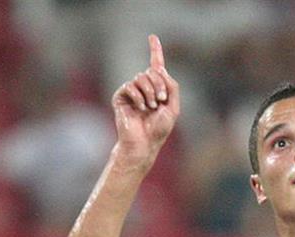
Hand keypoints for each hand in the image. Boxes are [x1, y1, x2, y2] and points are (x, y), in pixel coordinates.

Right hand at [111, 34, 179, 162]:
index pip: (156, 65)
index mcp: (157, 88)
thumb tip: (159, 69)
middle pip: (151, 72)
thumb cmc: (159, 129)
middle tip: (161, 101)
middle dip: (159, 85)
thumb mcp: (173, 107)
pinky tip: (141, 108)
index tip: (152, 36)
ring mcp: (131, 91)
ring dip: (149, 92)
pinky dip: (138, 96)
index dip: (155, 50)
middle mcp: (143, 87)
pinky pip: (130, 86)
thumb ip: (172, 86)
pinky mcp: (120, 97)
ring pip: (141, 78)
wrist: (143, 143)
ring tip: (150, 107)